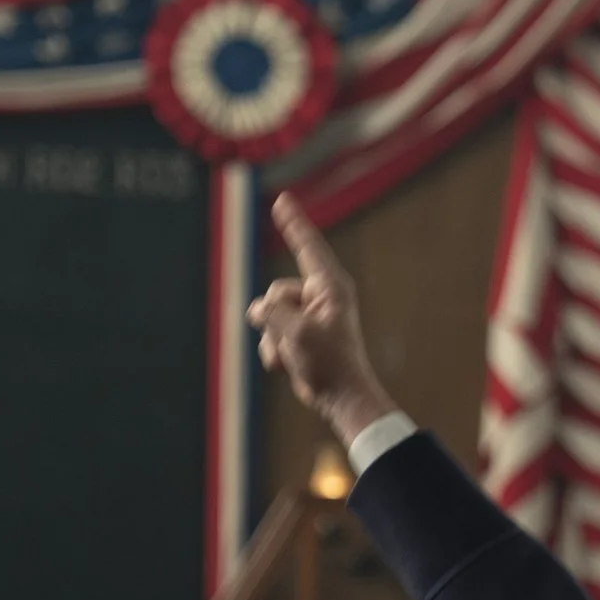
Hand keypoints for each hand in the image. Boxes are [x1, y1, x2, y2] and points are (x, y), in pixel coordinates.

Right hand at [248, 194, 395, 444]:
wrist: (341, 399)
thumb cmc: (329, 364)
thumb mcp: (295, 332)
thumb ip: (271, 311)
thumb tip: (258, 310)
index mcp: (330, 288)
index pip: (308, 247)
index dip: (294, 223)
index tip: (282, 200)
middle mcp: (320, 297)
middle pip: (276, 292)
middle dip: (275, 318)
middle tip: (297, 340)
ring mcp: (308, 317)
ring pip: (269, 316)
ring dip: (274, 339)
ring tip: (297, 356)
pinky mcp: (299, 335)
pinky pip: (270, 335)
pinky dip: (275, 352)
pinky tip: (291, 366)